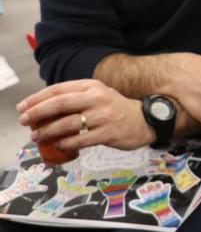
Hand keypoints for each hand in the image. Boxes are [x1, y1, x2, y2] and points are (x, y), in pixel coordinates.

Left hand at [17, 79, 154, 150]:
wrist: (146, 120)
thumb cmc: (115, 110)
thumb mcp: (97, 96)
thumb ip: (75, 98)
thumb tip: (44, 109)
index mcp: (92, 87)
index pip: (59, 89)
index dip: (37, 98)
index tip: (23, 107)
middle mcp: (97, 98)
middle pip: (60, 103)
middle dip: (37, 112)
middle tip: (24, 121)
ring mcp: (104, 116)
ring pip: (68, 123)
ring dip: (48, 131)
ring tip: (37, 136)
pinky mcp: (109, 133)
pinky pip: (81, 139)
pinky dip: (67, 143)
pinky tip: (59, 144)